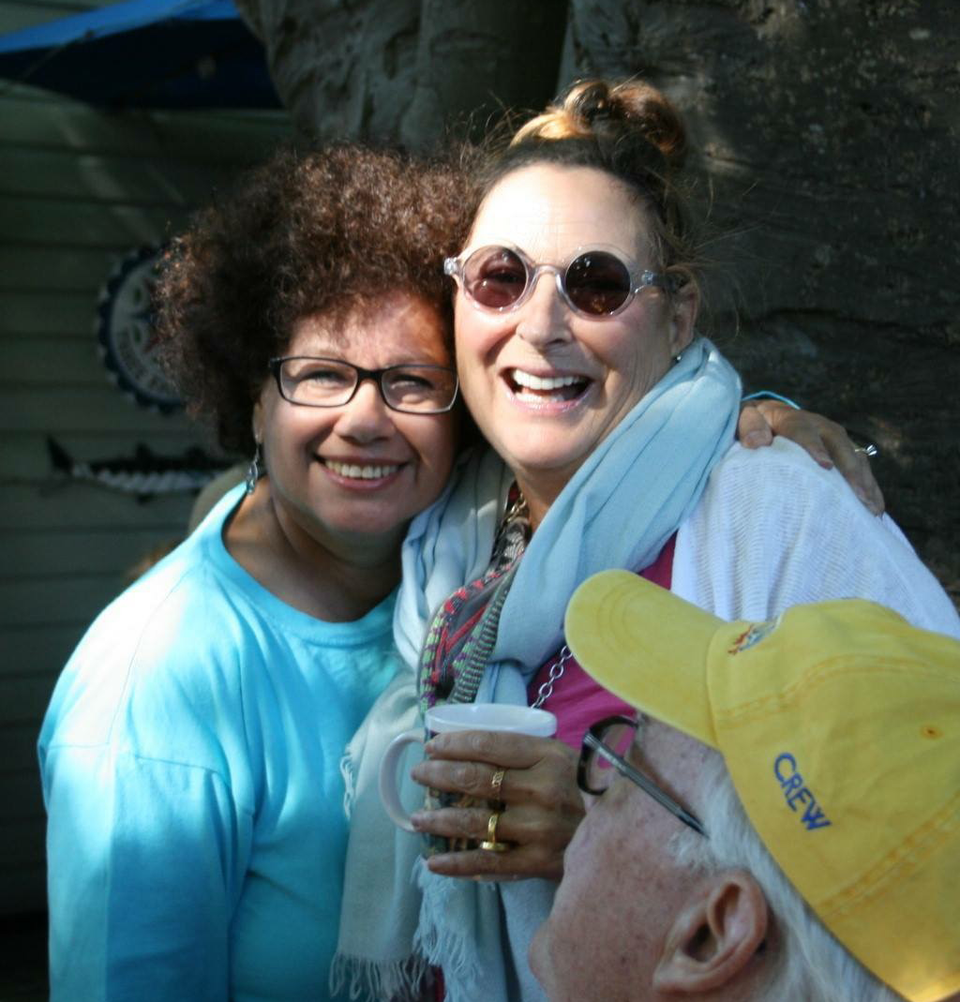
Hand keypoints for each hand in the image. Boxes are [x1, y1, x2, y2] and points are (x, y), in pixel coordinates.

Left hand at [409, 730, 582, 881]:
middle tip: (419, 774)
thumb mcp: (560, 757)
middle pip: (476, 778)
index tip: (432, 747)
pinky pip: (487, 863)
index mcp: (548, 756)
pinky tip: (433, 863)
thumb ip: (522, 751)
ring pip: (475, 821)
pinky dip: (456, 864)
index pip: (490, 744)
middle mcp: (542, 789)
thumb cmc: (581, 788)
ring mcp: (538, 828)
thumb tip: (467, 745)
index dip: (455, 743)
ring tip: (418, 819)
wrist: (621, 832)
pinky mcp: (537, 862)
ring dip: (439, 819)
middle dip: (439, 774)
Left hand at [737, 400, 883, 514]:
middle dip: (851, 471)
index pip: (804, 431)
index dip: (815, 448)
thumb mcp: (742, 420)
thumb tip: (758, 442)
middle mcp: (820, 426)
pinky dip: (869, 487)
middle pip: (839, 445)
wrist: (765, 416)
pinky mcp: (842, 452)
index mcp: (793, 418)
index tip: (824, 467)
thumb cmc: (752, 425)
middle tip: (858, 497)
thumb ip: (748, 427)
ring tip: (871, 509)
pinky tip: (875, 510)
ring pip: (856, 457)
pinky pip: (861, 468)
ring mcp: (834, 439)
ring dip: (865, 482)